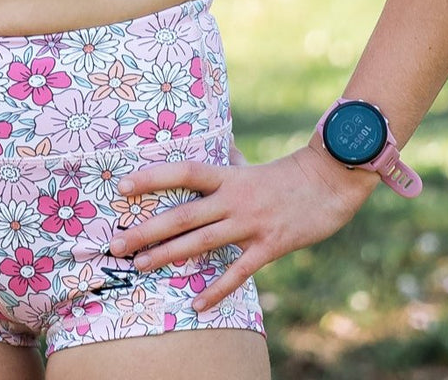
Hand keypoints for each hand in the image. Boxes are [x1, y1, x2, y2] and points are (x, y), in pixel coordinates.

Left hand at [107, 137, 378, 310]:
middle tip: (116, 243)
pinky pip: (239, 272)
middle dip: (147, 230)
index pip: (183, 172)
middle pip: (182, 215)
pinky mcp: (270, 246)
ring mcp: (250, 223)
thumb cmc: (288, 174)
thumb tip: (215, 143)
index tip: (123, 186)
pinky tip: (197, 304)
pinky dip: (218, 290)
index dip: (153, 178)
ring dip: (168, 256)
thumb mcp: (251, 164)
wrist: (331, 182)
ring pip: (202, 242)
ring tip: (140, 267)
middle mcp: (233, 199)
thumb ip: (228, 159)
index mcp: (228, 176)